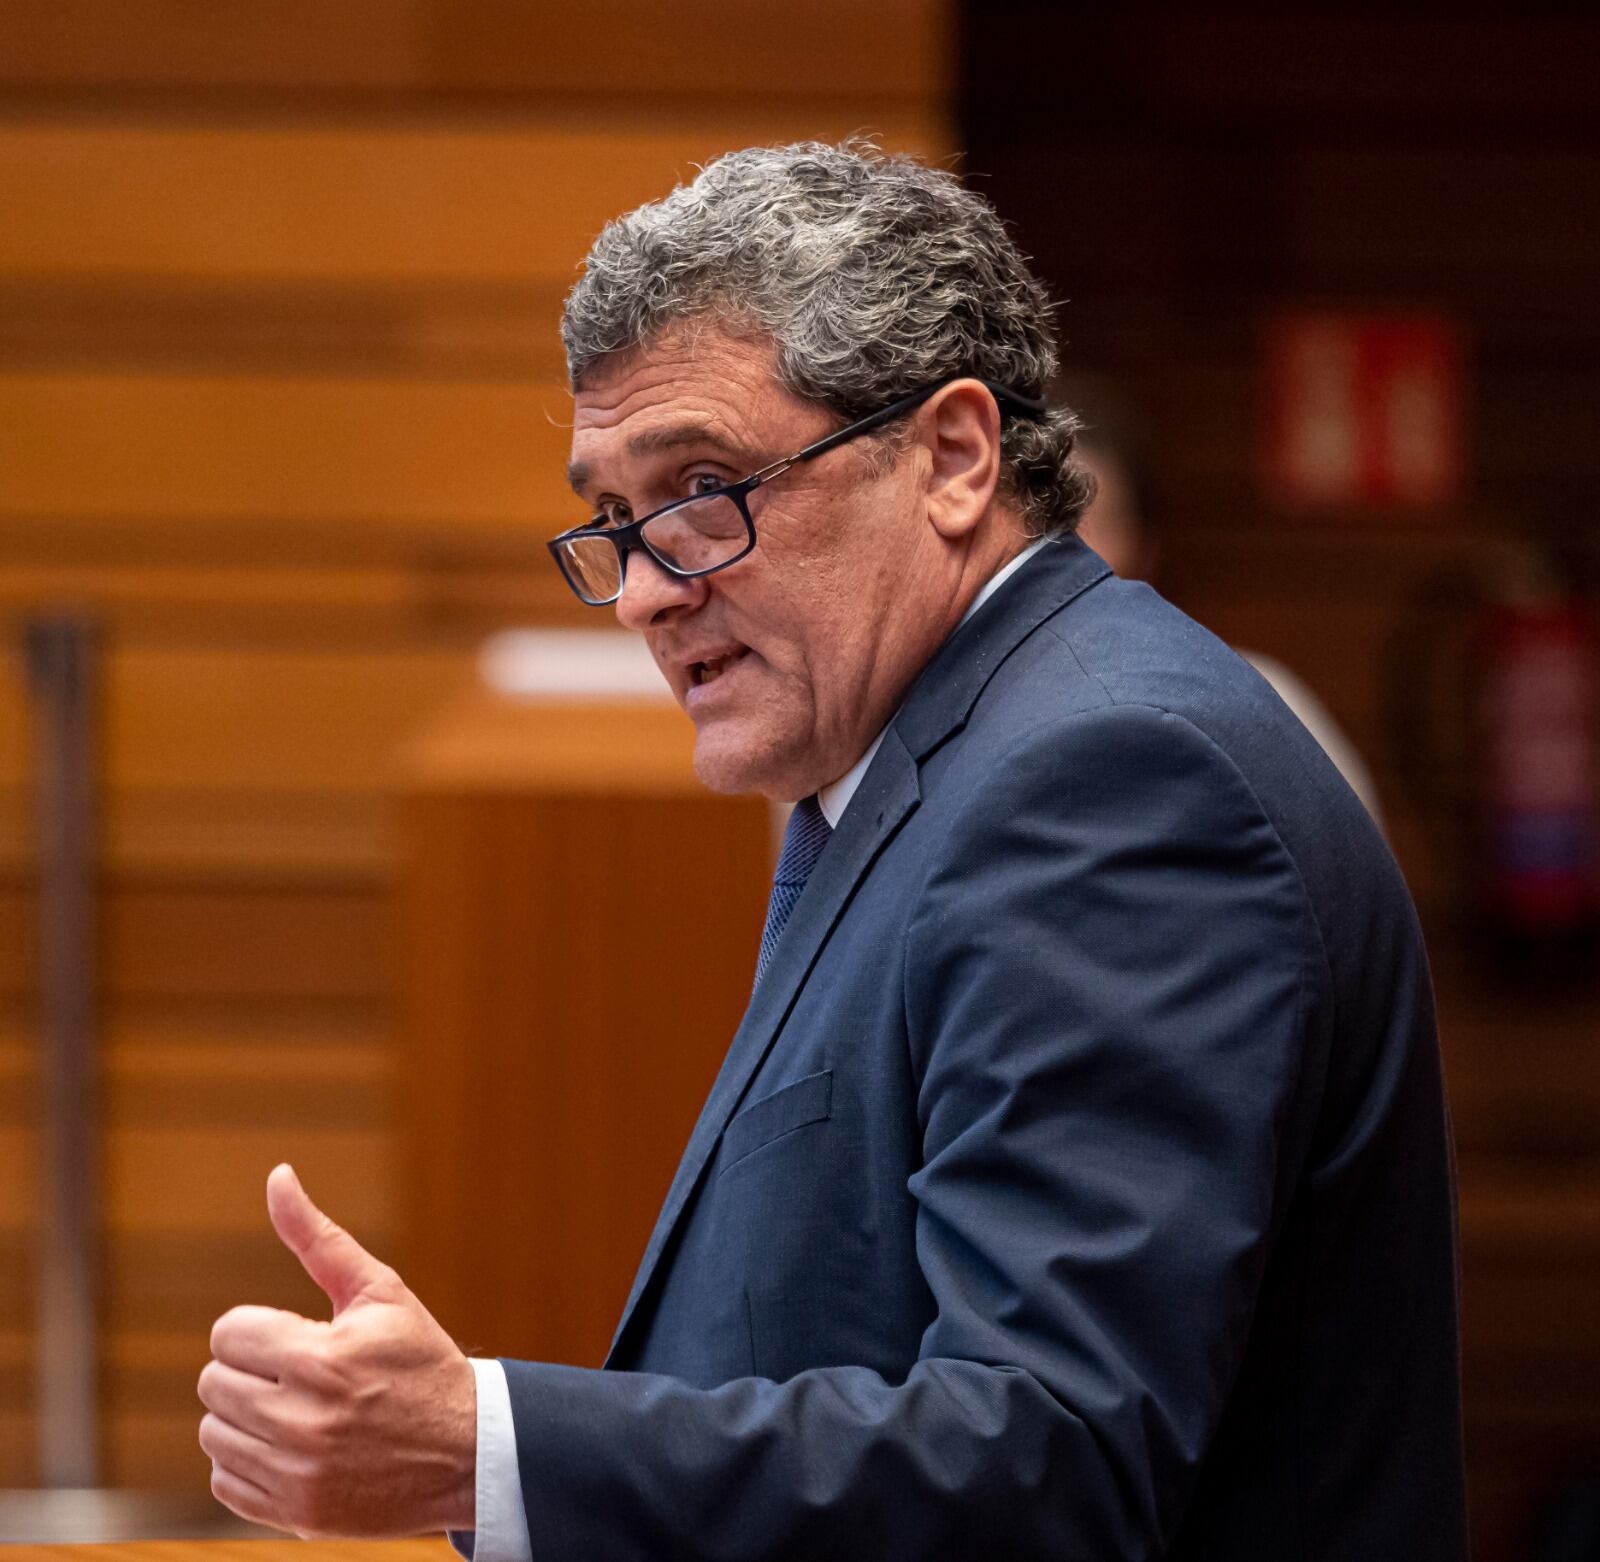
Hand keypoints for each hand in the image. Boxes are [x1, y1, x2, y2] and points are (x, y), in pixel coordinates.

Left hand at [198, 1163, 476, 1536]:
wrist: (467, 1451)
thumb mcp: (379, 1292)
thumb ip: (318, 1236)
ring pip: (213, 1433)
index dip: (260, 1330)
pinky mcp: (293, 1512)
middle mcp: (302, 1419)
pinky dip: (249, 1463)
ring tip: (298, 1410)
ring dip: (246, 1417)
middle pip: (213, 1383)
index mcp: (321, 1357)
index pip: (228, 1334)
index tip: (297, 1338)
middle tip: (299, 1374)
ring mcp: (296, 1472)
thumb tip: (277, 1176)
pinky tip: (293, 1447)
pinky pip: (225, 1480)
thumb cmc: (420, 1361)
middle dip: (252, 1371)